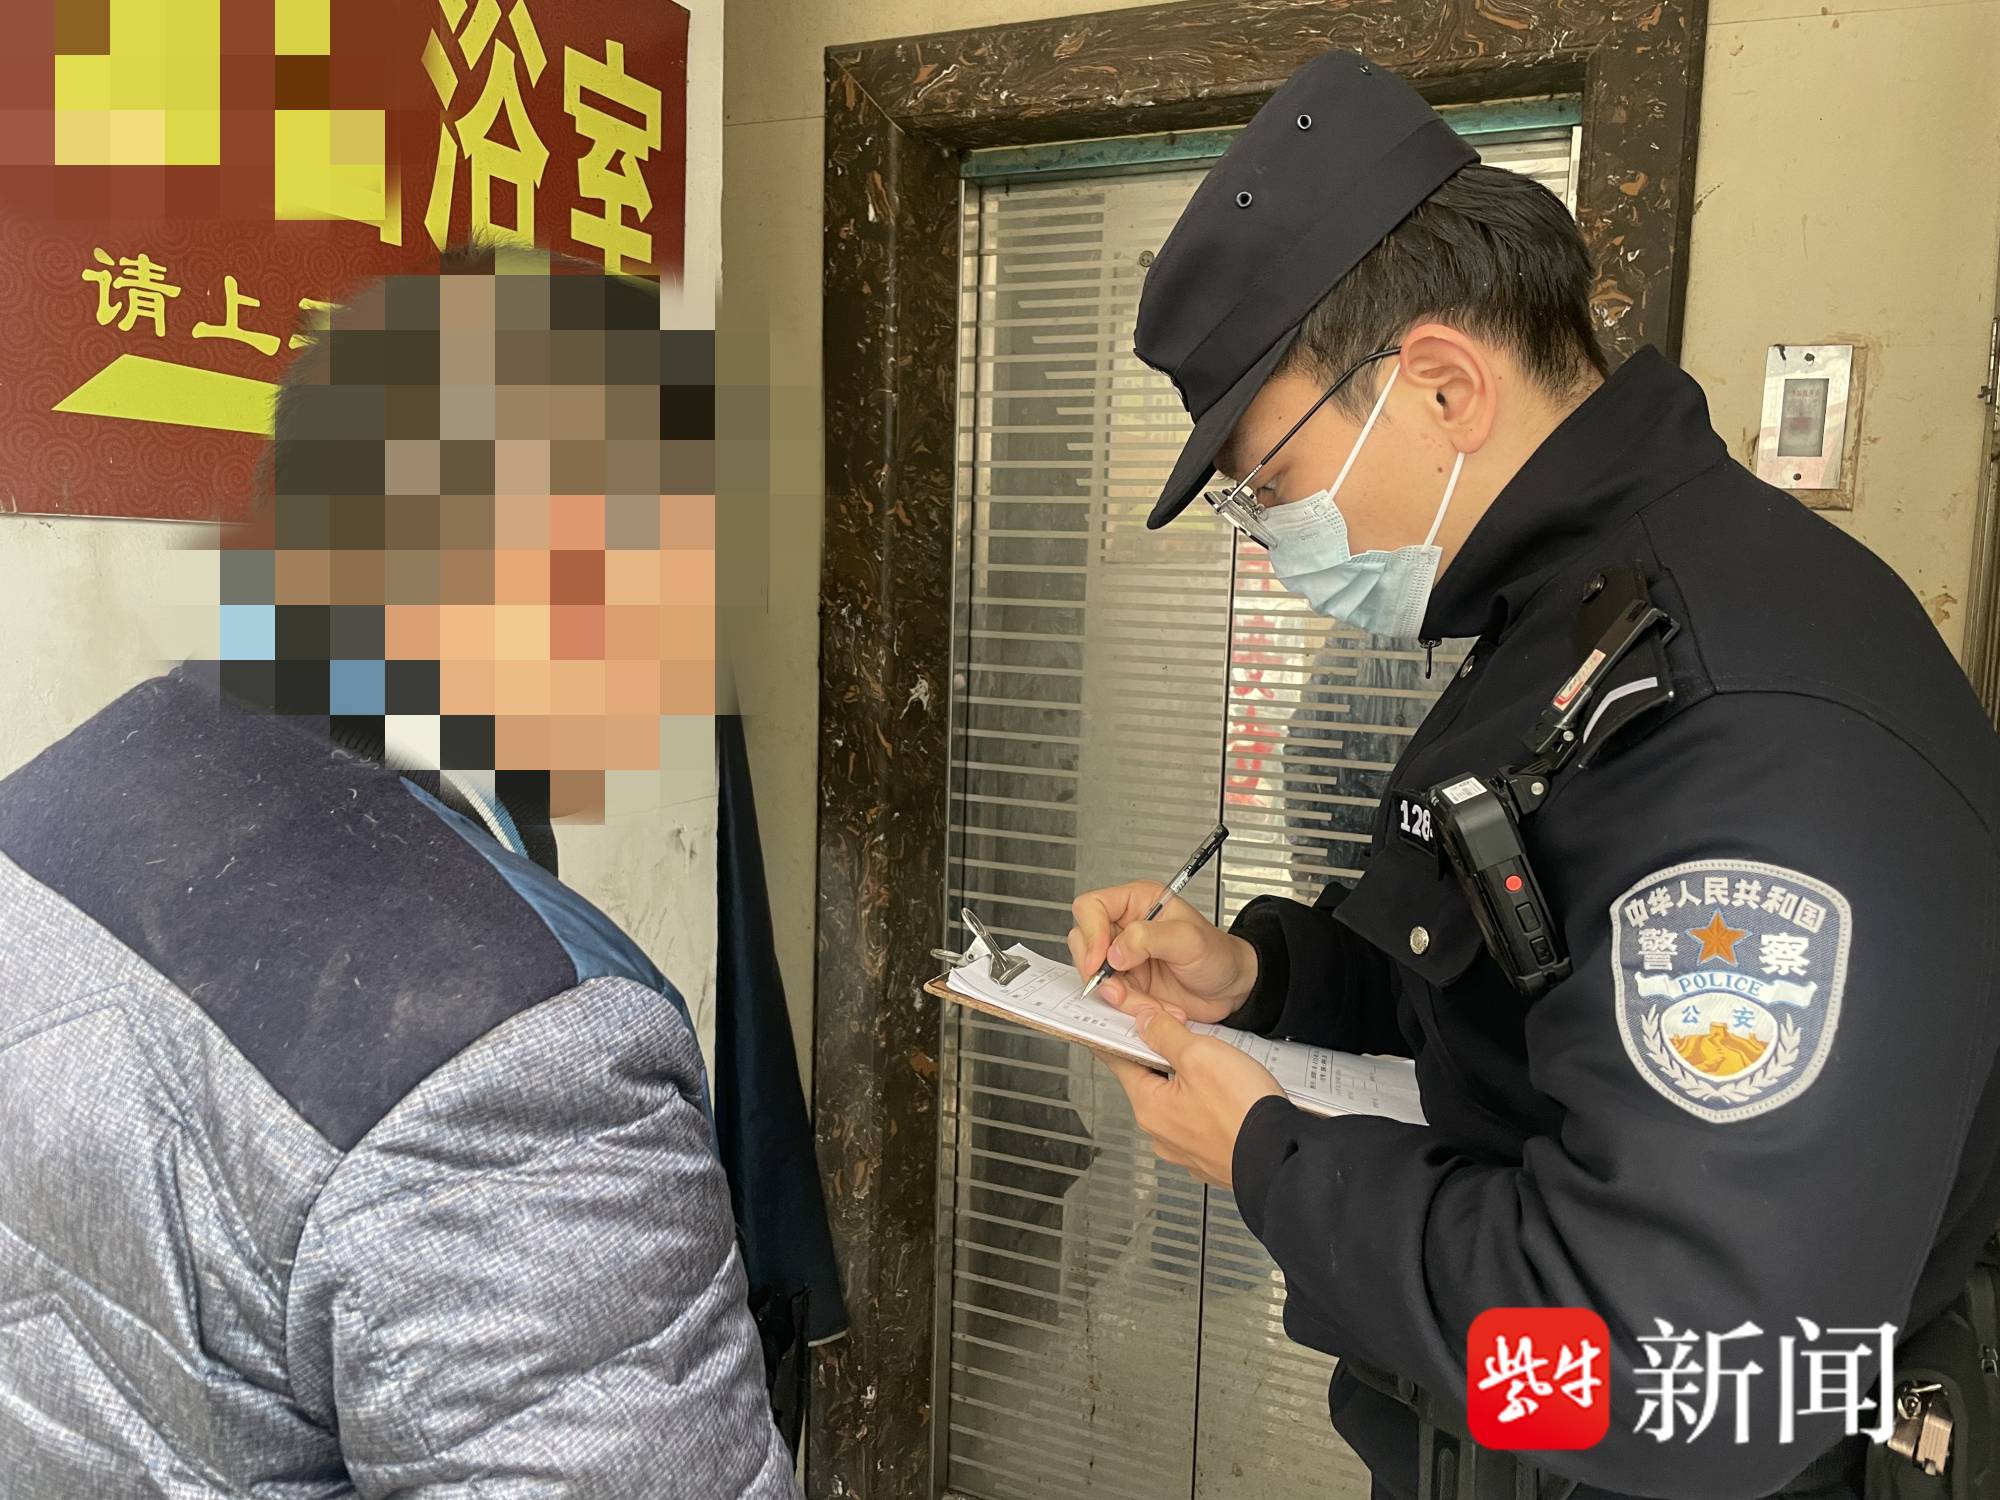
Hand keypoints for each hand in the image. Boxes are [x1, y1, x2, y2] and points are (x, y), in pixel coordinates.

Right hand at [1068, 880, 1257, 1023]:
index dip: (1090, 932)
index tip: (1101, 960)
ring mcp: (1124, 958)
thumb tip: (1115, 951)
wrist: (1232, 990)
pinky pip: (1111, 998)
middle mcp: (1125, 928)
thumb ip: (1149, 937)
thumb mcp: (1189, 939)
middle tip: (1119, 988)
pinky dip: (1129, 1008)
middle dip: (1100, 972)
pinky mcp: (1127, 985)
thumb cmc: (1219, 955)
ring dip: (1120, 996)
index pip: (1091, 907)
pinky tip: (1153, 1007)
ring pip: (1095, 976)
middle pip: (1083, 942)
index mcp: (1138, 903)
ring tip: (1149, 1002)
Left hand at [1096, 997, 1284, 1187]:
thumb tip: (1144, 1022)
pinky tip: (1231, 1095)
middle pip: (1150, 1079)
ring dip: (1192, 1081)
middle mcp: (1161, 1132)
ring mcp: (1186, 1147)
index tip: (1117, 1024)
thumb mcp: (1200, 1055)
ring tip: (1220, 1069)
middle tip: (1188, 1038)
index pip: (1118, 1061)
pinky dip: (1210, 1104)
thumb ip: (1166, 1034)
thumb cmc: (1242, 1112)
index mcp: (1149, 1106)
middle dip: (1165, 1056)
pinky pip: (1201, 1119)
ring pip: (1178, 1100)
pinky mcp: (1210, 1154)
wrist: (1281, 1159)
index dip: (1120, 1035)